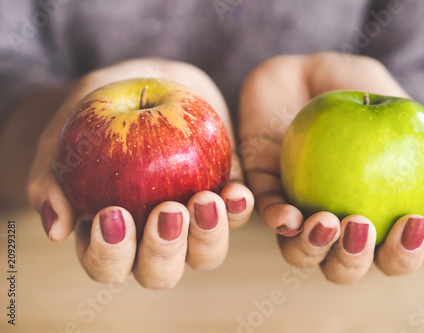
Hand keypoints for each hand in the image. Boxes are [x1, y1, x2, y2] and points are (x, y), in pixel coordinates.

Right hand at [27, 58, 253, 288]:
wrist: (150, 81)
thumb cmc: (101, 108)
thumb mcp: (70, 128)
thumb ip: (52, 175)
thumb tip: (55, 229)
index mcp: (111, 234)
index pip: (106, 263)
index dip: (110, 253)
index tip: (113, 214)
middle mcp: (153, 238)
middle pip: (159, 272)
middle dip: (163, 251)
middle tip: (167, 211)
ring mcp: (193, 223)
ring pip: (204, 254)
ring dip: (208, 236)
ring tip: (205, 199)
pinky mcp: (225, 200)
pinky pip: (238, 216)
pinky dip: (240, 209)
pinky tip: (237, 192)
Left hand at [239, 52, 423, 283]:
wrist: (302, 69)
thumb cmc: (355, 91)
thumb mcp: (398, 112)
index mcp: (369, 212)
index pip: (391, 252)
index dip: (405, 252)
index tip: (412, 222)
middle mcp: (332, 220)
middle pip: (342, 266)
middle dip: (354, 261)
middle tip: (362, 226)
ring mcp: (295, 208)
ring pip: (299, 253)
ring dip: (313, 248)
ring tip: (328, 221)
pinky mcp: (262, 190)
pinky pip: (264, 214)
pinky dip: (277, 220)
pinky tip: (289, 217)